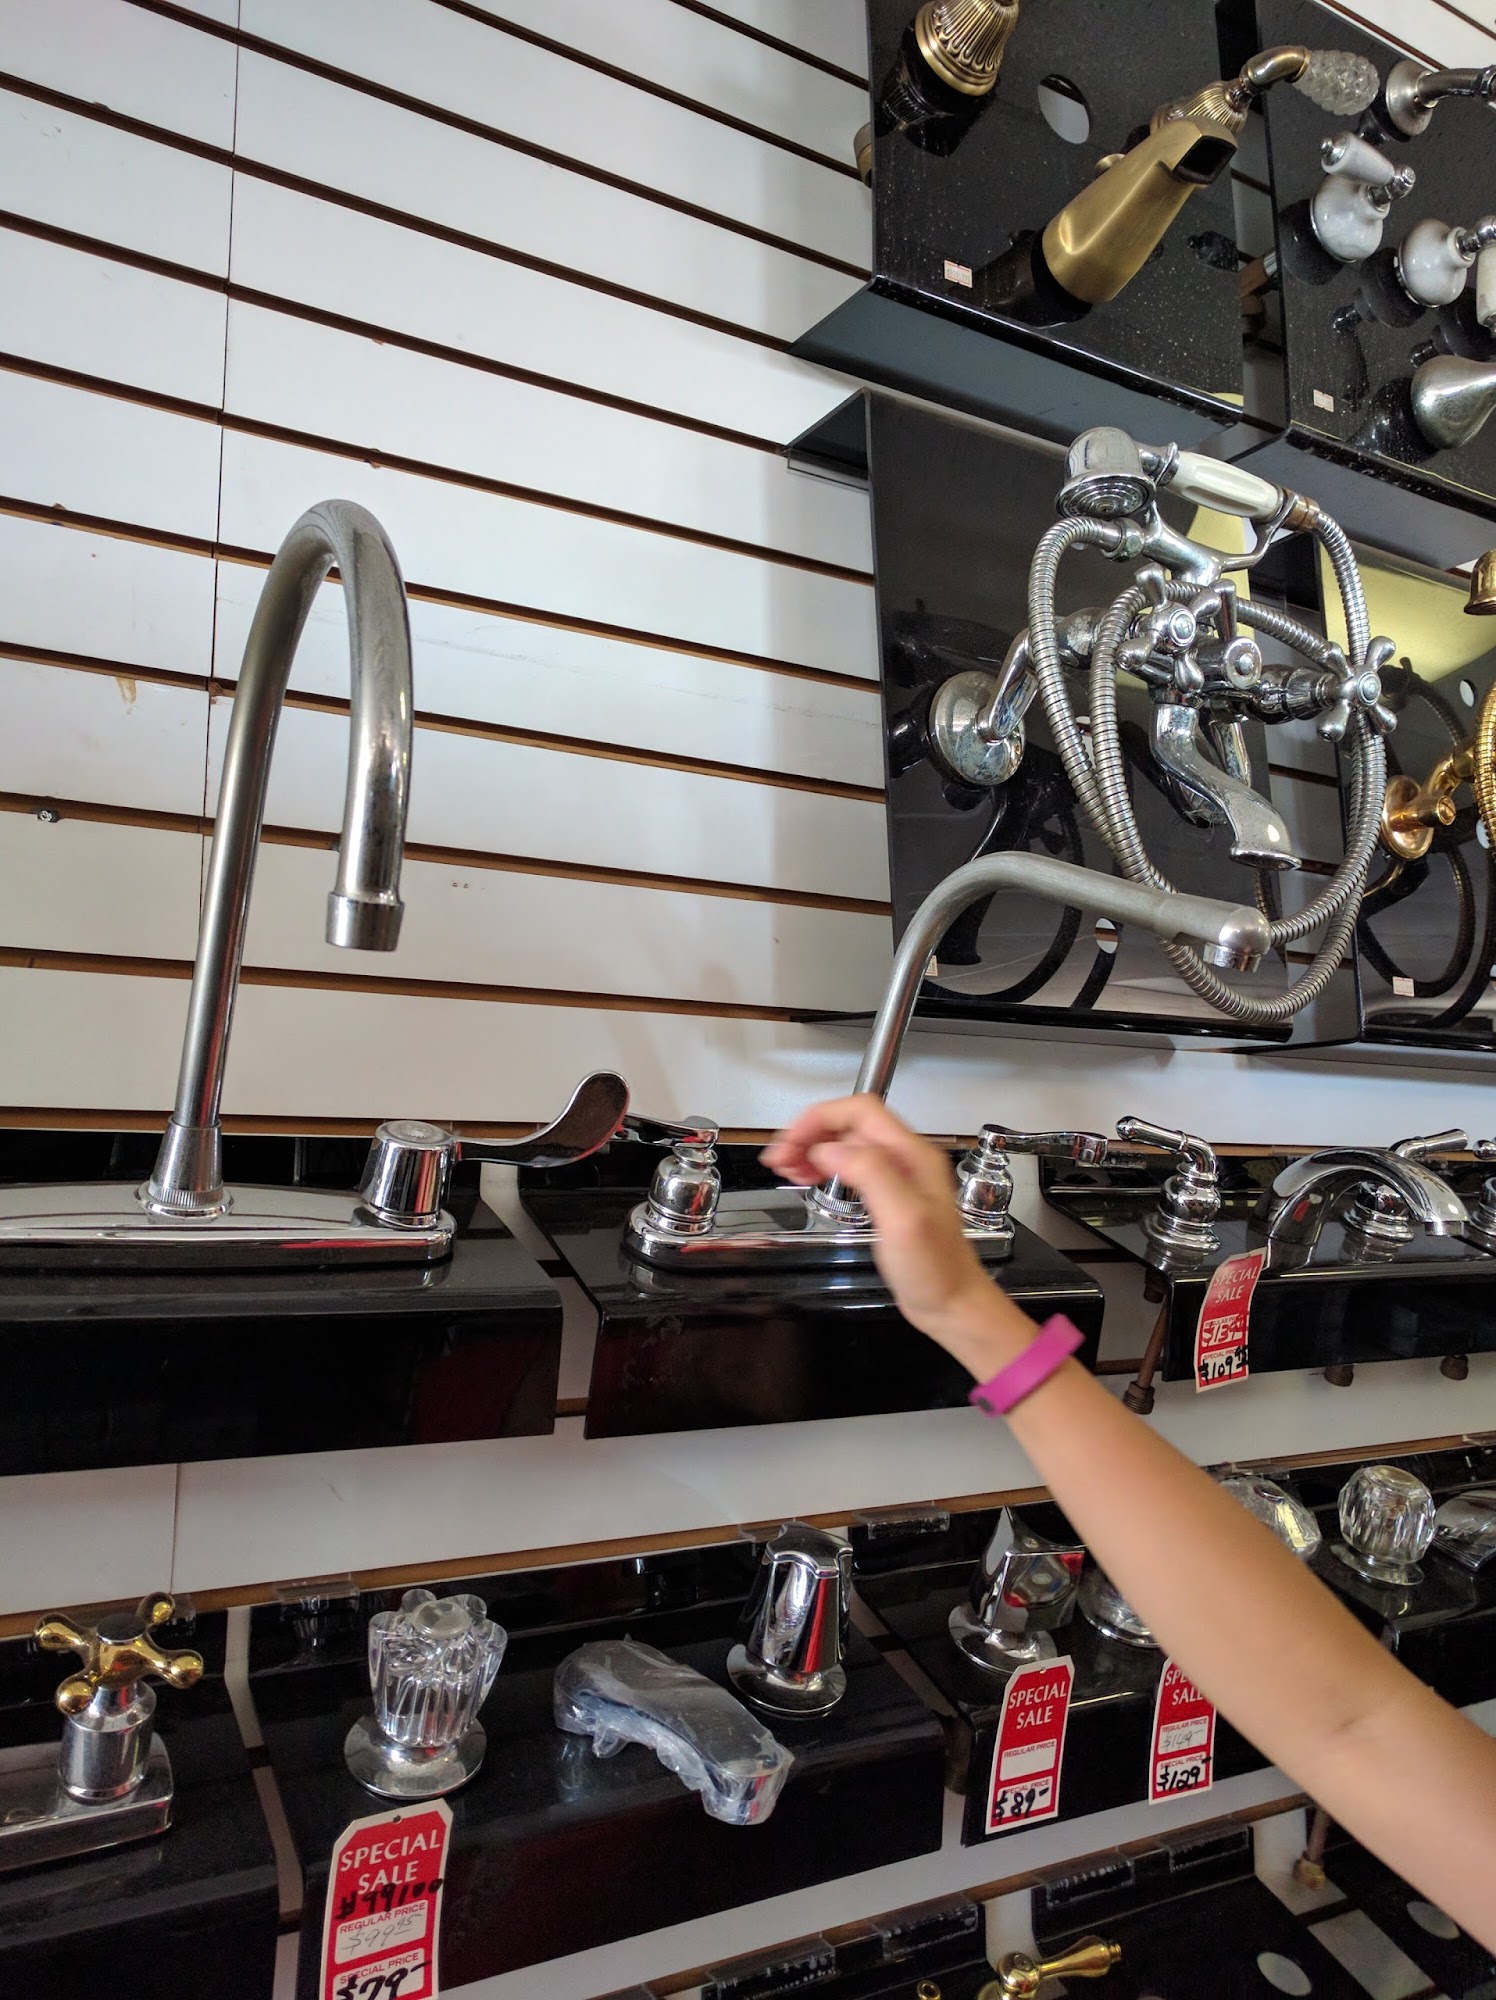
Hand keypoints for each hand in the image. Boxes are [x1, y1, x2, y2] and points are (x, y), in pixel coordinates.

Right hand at [761, 1096, 1033, 1372]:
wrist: (952, 1304)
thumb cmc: (936, 1270)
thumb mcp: (904, 1219)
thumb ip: (870, 1174)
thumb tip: (830, 1150)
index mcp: (912, 1155)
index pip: (859, 1111)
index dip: (819, 1120)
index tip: (790, 1143)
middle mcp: (905, 1159)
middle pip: (848, 1123)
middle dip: (809, 1134)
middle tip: (778, 1158)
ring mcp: (896, 1176)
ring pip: (845, 1143)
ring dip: (811, 1149)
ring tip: (785, 1167)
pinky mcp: (886, 1195)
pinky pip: (848, 1166)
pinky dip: (822, 1166)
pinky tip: (807, 1178)